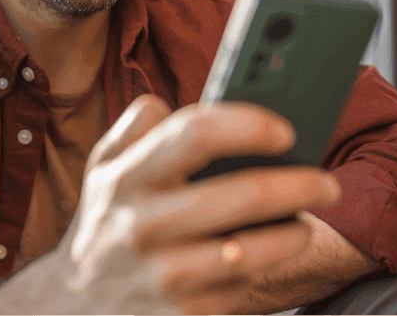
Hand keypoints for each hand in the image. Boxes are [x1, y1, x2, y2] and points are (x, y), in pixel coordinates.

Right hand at [50, 94, 340, 314]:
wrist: (69, 308)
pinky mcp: (181, 315)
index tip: (286, 129)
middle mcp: (140, 224)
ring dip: (293, 231)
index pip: (195, 133)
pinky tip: (272, 251)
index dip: (248, 124)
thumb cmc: (102, 224)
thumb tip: (173, 101)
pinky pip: (241, 287)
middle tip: (327, 182)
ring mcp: (162, 275)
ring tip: (306, 219)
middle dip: (298, 185)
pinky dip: (265, 267)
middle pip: (243, 194)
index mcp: (125, 176)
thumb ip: (135, 125)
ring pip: (253, 249)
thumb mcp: (102, 169)